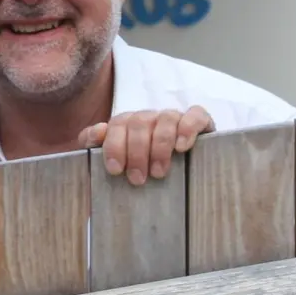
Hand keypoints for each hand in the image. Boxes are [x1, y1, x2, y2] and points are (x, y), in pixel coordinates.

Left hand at [78, 106, 214, 184]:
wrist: (182, 176)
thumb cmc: (143, 170)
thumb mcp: (119, 162)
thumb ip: (98, 146)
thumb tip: (95, 133)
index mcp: (130, 124)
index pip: (118, 124)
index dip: (114, 145)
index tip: (115, 170)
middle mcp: (151, 117)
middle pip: (140, 123)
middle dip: (136, 152)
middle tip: (137, 179)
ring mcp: (175, 118)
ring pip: (165, 119)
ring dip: (160, 146)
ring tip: (159, 173)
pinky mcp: (200, 121)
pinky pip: (195, 115)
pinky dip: (187, 128)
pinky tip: (182, 147)